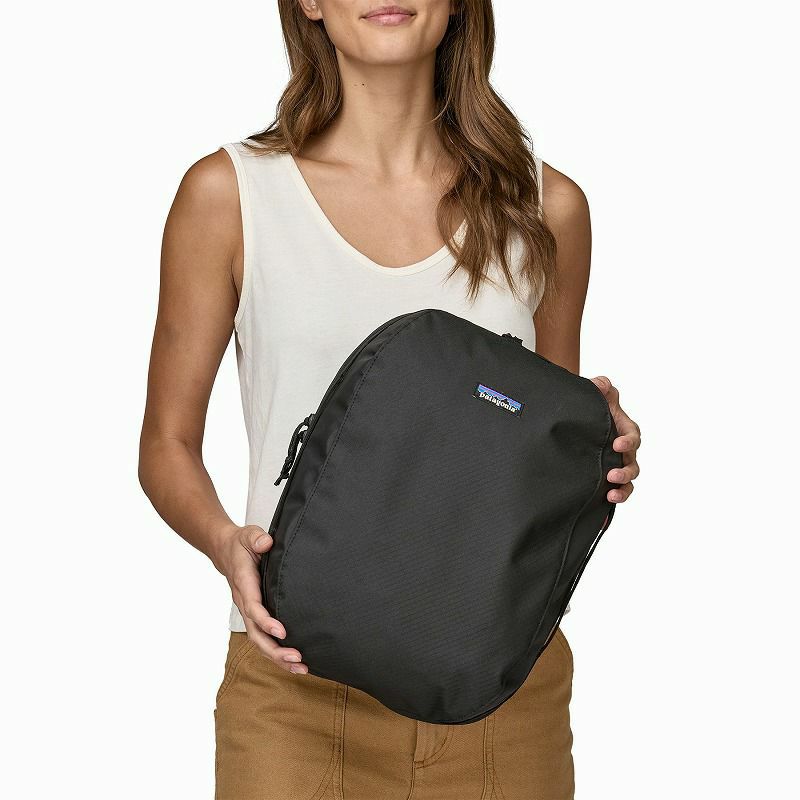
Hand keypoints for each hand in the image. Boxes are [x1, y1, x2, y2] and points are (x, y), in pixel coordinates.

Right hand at [213, 524, 308, 674]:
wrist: (226, 551)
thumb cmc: (241, 544)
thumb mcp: (248, 534)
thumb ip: (257, 538)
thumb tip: (266, 543)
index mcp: (244, 584)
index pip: (253, 607)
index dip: (266, 621)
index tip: (282, 631)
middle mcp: (244, 602)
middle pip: (255, 633)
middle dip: (275, 649)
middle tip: (297, 657)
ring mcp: (249, 611)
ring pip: (259, 641)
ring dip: (278, 657)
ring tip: (300, 667)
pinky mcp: (255, 616)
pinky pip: (263, 638)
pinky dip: (277, 653)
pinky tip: (294, 662)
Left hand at [590, 376, 640, 503]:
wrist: (573, 414)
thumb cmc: (591, 402)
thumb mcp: (596, 390)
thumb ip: (600, 385)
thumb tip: (601, 384)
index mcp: (624, 429)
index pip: (632, 437)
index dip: (628, 442)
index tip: (617, 444)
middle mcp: (622, 450)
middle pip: (632, 464)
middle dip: (625, 471)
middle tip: (612, 474)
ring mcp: (614, 464)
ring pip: (627, 482)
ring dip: (622, 490)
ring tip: (611, 494)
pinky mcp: (604, 476)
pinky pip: (613, 491)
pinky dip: (612, 501)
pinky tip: (604, 508)